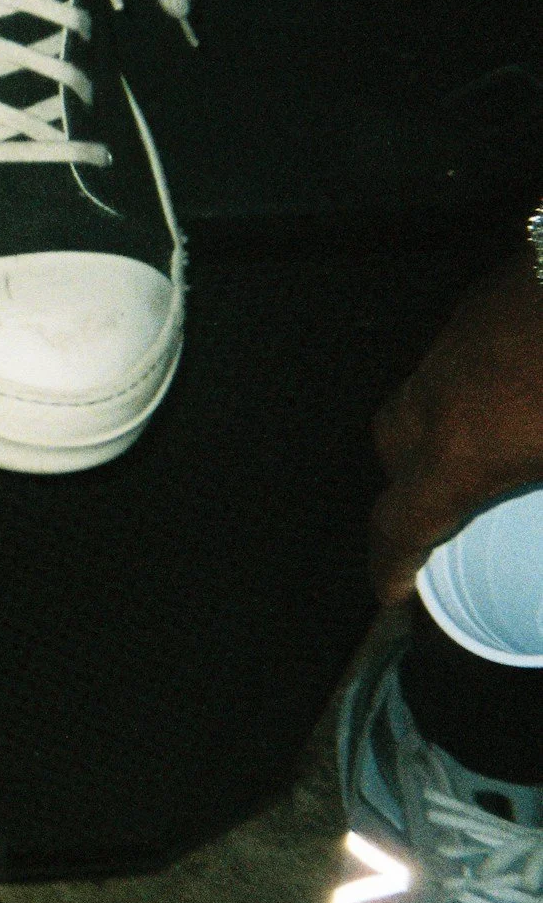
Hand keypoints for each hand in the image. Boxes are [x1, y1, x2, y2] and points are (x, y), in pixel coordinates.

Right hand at [370, 258, 542, 604]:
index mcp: (465, 454)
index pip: (402, 524)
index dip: (390, 565)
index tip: (390, 592)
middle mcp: (438, 404)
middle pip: (394, 456)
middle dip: (410, 491)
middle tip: (450, 513)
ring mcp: (450, 351)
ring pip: (414, 405)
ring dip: (433, 435)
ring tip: (480, 445)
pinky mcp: (473, 310)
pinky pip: (447, 365)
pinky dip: (463, 389)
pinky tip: (512, 386)